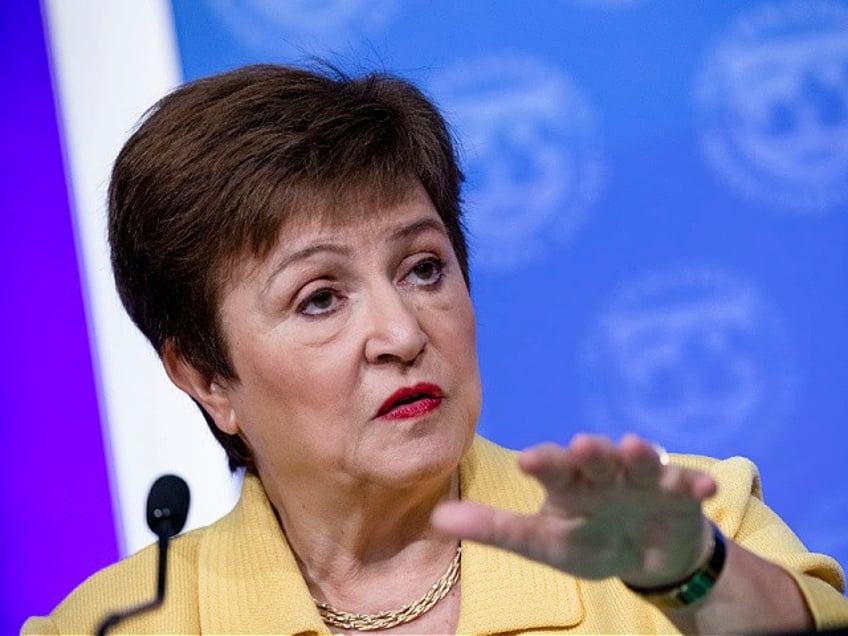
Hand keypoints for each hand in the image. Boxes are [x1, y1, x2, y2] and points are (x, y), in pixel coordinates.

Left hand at [431, 434, 717, 587]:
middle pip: (597, 461)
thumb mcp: (542, 542)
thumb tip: (435, 519)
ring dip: (639, 457)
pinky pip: (687, 487)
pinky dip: (695, 485)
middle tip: (583, 444)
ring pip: (639, 465)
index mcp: (569, 485)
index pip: (553, 470)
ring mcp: (643, 481)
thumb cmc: (587, 539)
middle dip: (592, 453)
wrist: (648, 550)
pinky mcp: (679, 494)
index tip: (529, 459)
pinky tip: (705, 489)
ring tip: (636, 448)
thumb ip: (494, 529)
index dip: (544, 463)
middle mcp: (603, 474)